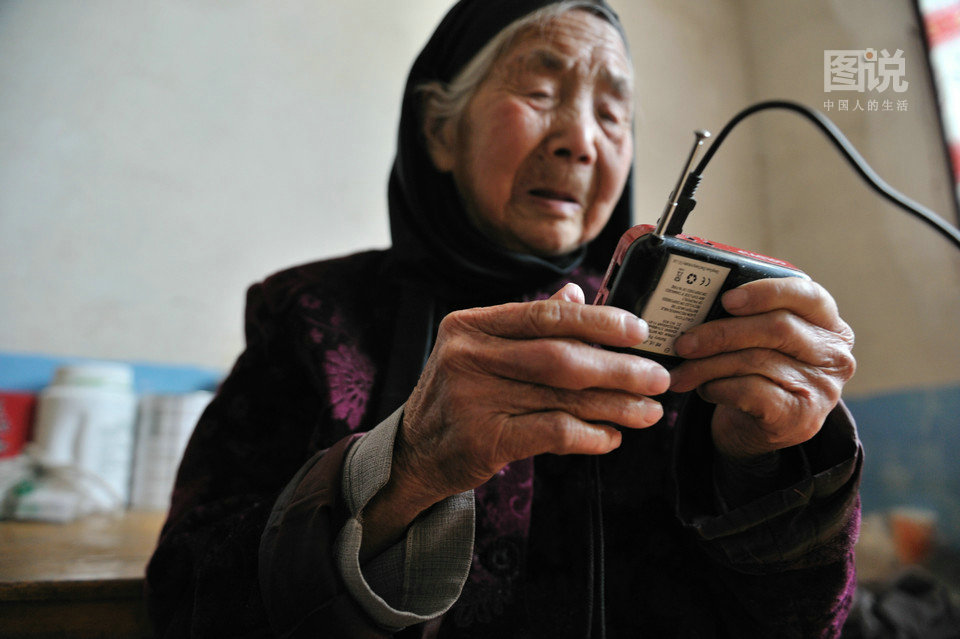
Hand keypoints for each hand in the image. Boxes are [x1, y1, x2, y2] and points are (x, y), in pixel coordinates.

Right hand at [391, 283, 669, 511]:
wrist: (415, 451)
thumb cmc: (458, 395)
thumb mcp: (480, 350)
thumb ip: (526, 325)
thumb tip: (575, 297)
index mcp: (470, 325)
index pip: (544, 315)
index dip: (597, 321)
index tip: (639, 330)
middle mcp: (469, 357)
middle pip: (560, 357)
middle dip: (618, 368)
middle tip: (658, 377)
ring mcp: (474, 398)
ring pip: (562, 397)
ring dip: (615, 405)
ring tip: (650, 410)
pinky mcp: (484, 439)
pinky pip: (552, 432)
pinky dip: (589, 435)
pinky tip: (611, 437)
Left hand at [669, 277, 855, 459]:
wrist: (759, 429)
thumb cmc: (759, 373)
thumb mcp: (762, 341)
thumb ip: (748, 318)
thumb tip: (697, 305)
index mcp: (829, 324)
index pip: (807, 295)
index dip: (765, 293)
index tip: (727, 299)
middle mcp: (833, 355)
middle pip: (776, 328)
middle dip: (722, 333)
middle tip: (684, 342)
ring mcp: (821, 389)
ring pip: (756, 361)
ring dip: (708, 365)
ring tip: (682, 371)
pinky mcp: (800, 418)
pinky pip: (750, 392)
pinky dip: (719, 388)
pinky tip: (705, 389)